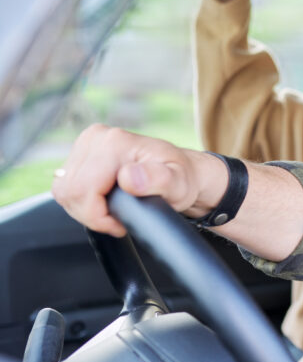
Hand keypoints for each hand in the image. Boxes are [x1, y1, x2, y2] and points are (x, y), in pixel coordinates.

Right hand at [51, 124, 223, 236]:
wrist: (180, 172)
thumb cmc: (181, 178)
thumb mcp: (179, 183)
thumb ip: (158, 180)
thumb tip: (130, 177)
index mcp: (115, 142)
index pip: (82, 190)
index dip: (98, 217)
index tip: (120, 223)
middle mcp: (97, 138)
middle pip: (69, 191)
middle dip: (92, 215)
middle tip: (118, 219)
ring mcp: (87, 144)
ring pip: (64, 191)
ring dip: (86, 209)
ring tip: (114, 211)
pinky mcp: (81, 154)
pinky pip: (66, 187)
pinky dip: (82, 201)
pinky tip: (104, 202)